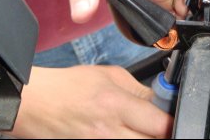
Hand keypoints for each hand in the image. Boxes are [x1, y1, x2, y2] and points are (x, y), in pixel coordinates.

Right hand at [6, 66, 172, 138]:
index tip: (171, 118)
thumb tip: (160, 102)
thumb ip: (140, 90)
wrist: (38, 104)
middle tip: (155, 125)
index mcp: (116, 106)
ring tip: (140, 129)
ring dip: (144, 139)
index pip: (161, 124)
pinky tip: (125, 134)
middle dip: (160, 134)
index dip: (171, 122)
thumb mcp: (111, 75)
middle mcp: (109, 134)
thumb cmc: (71, 86)